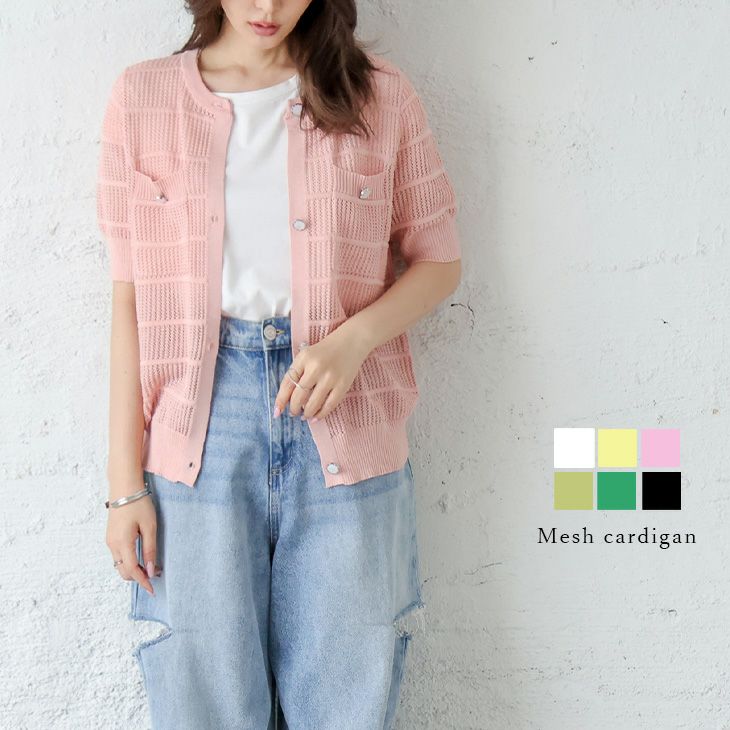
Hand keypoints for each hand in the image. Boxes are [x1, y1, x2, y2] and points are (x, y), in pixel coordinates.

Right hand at [105, 480, 160, 595]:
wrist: (124, 487)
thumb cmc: (139, 504)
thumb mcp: (149, 526)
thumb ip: (150, 549)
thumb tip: (151, 570)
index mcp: (122, 543)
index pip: (132, 570)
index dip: (143, 582)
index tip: (153, 590)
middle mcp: (112, 545)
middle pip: (123, 571)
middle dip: (138, 577)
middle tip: (156, 575)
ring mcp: (109, 541)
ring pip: (120, 564)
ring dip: (133, 570)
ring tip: (150, 566)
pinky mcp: (110, 536)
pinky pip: (118, 556)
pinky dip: (128, 561)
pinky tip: (140, 557)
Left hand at [274, 324, 372, 420]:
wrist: (352, 341)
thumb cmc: (326, 350)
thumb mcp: (307, 355)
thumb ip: (297, 372)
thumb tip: (288, 399)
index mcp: (304, 358)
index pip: (288, 383)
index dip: (281, 400)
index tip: (277, 412)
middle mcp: (315, 367)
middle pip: (299, 396)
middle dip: (294, 408)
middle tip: (293, 413)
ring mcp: (330, 377)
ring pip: (313, 403)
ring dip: (306, 413)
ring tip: (305, 415)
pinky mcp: (343, 385)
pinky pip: (329, 405)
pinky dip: (321, 414)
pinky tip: (316, 417)